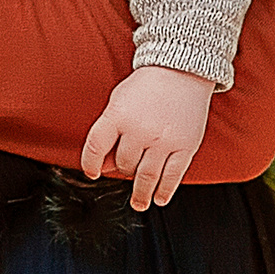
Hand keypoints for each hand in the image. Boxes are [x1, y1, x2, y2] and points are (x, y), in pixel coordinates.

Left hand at [80, 66, 215, 209]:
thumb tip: (103, 165)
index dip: (90, 164)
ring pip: (146, 177)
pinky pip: (172, 177)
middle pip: (124, 164)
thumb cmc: (148, 85)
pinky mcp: (184, 147)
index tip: (92, 173)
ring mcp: (163, 141)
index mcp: (118, 115)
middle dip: (124, 168)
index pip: (96, 147)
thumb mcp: (120, 100)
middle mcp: (140, 130)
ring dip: (140, 194)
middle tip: (127, 169)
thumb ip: (109, 130)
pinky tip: (159, 198)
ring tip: (138, 203)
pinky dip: (164, 191)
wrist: (183, 70)